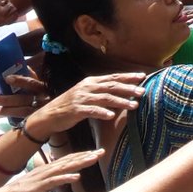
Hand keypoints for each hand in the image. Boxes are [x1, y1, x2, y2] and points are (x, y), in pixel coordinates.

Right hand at [22, 74, 146, 138]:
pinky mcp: (76, 110)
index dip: (128, 77)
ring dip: (121, 101)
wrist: (49, 115)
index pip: (113, 77)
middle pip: (112, 86)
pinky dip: (102, 112)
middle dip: (129, 88)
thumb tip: (123, 92)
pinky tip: (111, 115)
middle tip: (143, 91)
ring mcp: (81, 98)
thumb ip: (103, 92)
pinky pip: (91, 110)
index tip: (143, 76)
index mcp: (91, 81)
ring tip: (134, 105)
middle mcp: (87, 87)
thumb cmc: (72, 105)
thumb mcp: (87, 94)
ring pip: (105, 98)